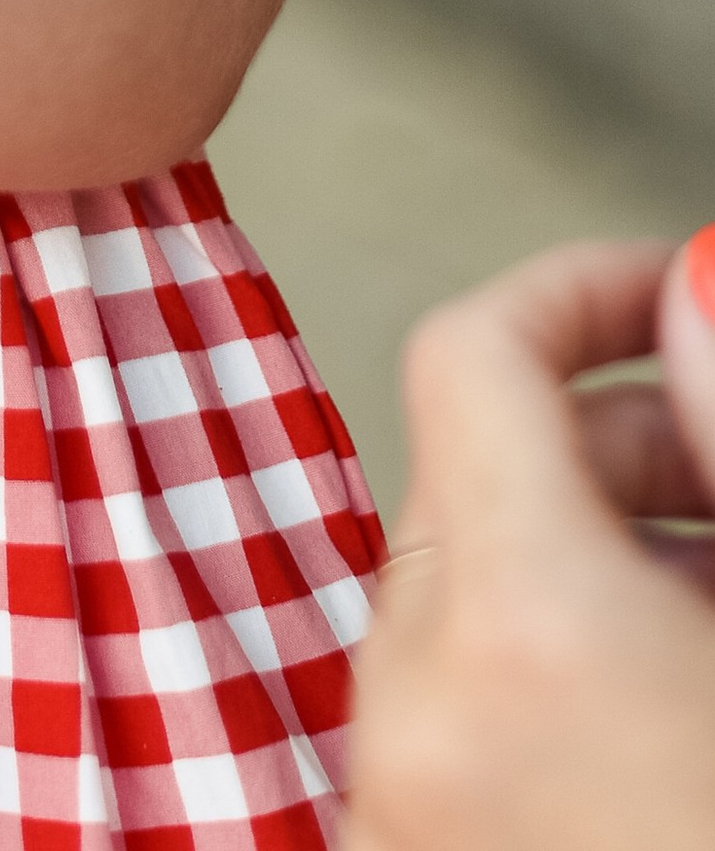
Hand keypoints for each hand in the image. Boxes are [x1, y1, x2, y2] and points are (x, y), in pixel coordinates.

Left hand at [345, 231, 714, 850]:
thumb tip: (698, 288)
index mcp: (515, 632)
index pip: (476, 350)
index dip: (585, 290)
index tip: (692, 294)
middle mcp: (414, 722)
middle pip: (476, 477)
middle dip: (627, 444)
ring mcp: (399, 828)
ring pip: (470, 605)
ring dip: (605, 569)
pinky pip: (456, 732)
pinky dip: (554, 686)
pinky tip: (688, 732)